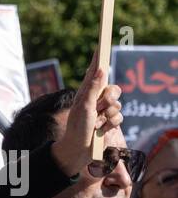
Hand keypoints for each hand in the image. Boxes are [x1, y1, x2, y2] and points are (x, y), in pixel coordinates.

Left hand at [50, 60, 123, 176]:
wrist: (77, 151)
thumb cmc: (77, 128)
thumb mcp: (84, 106)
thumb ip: (93, 88)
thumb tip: (100, 68)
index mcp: (86, 93)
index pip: (94, 73)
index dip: (98, 60)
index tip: (101, 46)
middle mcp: (95, 100)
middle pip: (113, 89)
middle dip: (110, 97)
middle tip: (101, 105)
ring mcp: (102, 111)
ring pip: (118, 105)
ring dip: (109, 115)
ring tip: (97, 123)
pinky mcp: (108, 122)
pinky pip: (119, 118)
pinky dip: (111, 124)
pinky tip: (101, 130)